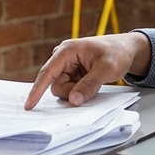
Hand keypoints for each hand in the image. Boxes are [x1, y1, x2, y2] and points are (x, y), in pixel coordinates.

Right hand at [24, 32, 150, 108]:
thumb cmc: (117, 53)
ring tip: (94, 81)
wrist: (126, 50)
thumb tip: (73, 100)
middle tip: (92, 85)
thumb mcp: (106, 69)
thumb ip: (89, 85)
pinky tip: (91, 83)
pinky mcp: (72, 74)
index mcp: (67, 50)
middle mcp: (62, 58)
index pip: (47, 72)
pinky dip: (80, 91)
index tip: (29, 105)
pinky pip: (70, 89)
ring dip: (77, 91)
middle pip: (56, 85)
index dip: (37, 90)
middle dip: (72, 92)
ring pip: (63, 89)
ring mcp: (66, 66)